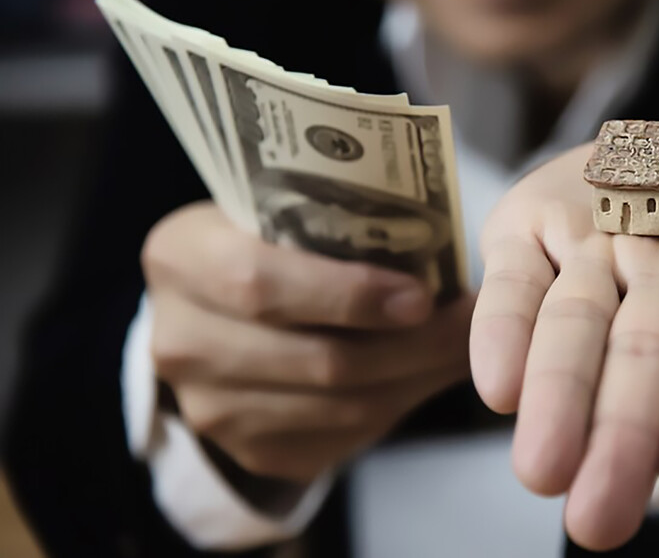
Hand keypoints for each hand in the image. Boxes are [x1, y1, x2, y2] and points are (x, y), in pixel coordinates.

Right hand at [142, 202, 470, 482]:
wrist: (220, 316)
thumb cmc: (269, 246)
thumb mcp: (284, 214)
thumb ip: (341, 229)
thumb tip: (445, 263)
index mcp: (181, 258)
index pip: (261, 283)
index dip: (349, 295)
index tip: (422, 295)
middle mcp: (180, 340)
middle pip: (316, 359)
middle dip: (410, 346)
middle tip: (469, 324)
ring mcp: (210, 408)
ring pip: (341, 407)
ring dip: (417, 378)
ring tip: (463, 346)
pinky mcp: (250, 452)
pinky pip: (345, 436)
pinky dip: (399, 404)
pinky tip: (426, 373)